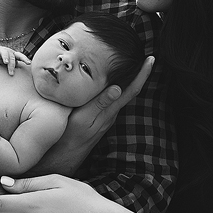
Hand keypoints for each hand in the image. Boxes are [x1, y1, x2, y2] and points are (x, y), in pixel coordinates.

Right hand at [0, 45, 29, 75]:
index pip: (21, 57)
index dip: (25, 59)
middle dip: (12, 65)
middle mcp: (9, 52)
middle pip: (12, 57)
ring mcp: (1, 50)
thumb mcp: (10, 64)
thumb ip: (15, 68)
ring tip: (6, 62)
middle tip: (11, 74)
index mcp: (14, 55)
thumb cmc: (4, 60)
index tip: (29, 63)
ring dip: (6, 57)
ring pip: (4, 53)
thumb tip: (24, 79)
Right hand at [33, 56, 154, 173]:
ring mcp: (105, 116)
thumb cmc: (68, 137)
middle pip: (130, 89)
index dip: (143, 74)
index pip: (132, 90)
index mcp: (110, 111)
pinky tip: (110, 79)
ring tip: (130, 61)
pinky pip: (110, 98)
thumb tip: (118, 88)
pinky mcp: (97, 118)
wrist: (62, 158)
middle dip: (138, 73)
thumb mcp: (82, 118)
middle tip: (144, 55)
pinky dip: (114, 85)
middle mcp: (111, 113)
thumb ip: (99, 104)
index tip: (151, 59)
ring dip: (127, 78)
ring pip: (120, 94)